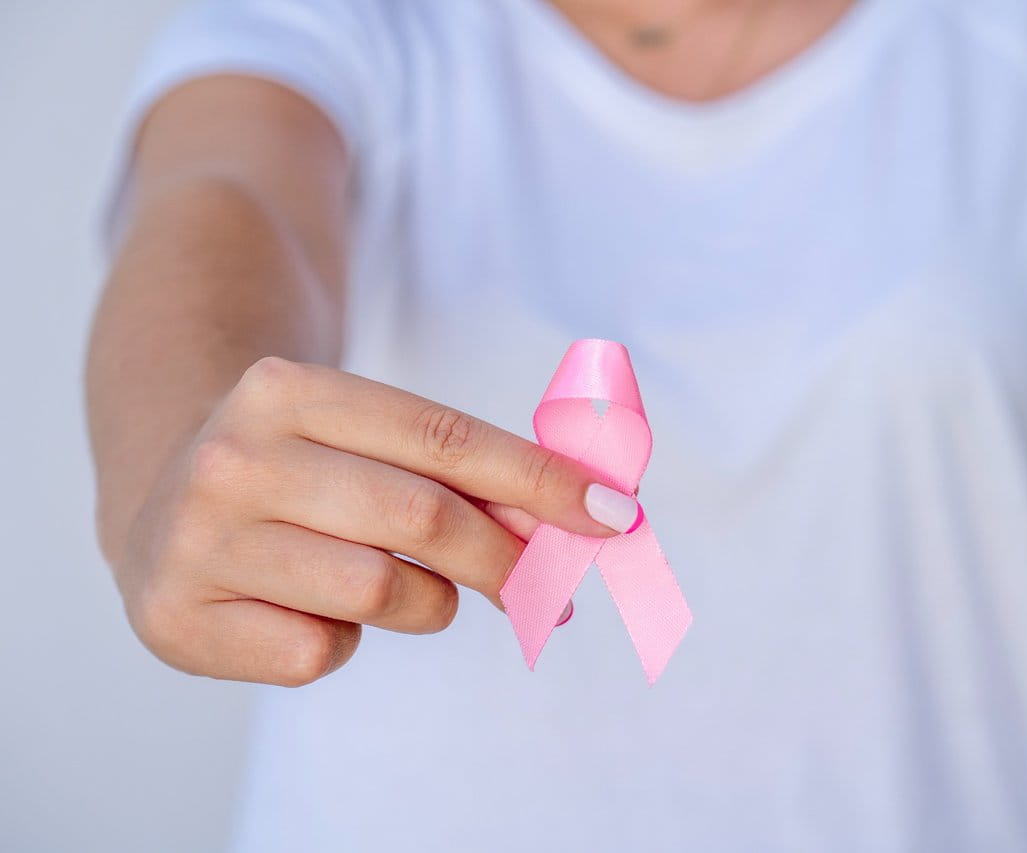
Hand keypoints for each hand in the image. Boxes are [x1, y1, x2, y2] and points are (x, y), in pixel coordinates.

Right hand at [111, 356, 639, 685]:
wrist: (160, 497)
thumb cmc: (300, 470)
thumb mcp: (362, 439)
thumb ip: (456, 470)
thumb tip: (582, 516)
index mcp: (286, 389)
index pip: (444, 437)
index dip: (539, 480)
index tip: (612, 515)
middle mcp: (234, 459)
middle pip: (422, 519)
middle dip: (507, 561)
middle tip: (549, 590)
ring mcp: (198, 542)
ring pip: (381, 592)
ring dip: (428, 603)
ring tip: (409, 588)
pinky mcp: (179, 620)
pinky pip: (321, 653)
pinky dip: (344, 641)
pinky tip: (315, 611)